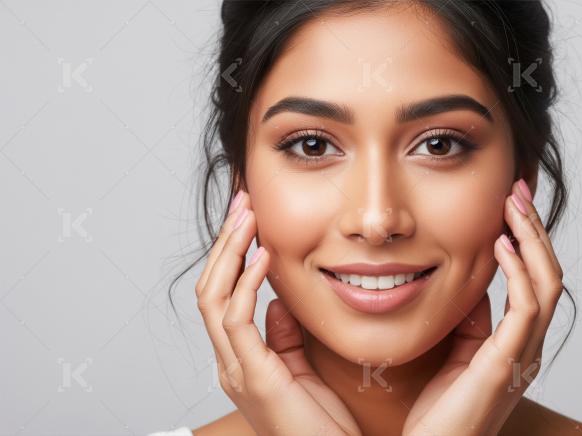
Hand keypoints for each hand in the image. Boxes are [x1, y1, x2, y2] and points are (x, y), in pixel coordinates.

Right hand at [195, 190, 361, 435]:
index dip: (232, 254)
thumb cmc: (321, 426)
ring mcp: (236, 370)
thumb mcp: (302, 371)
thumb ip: (284, 338)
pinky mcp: (252, 377)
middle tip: (243, 202)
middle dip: (226, 242)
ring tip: (248, 216)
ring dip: (230, 252)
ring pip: (214, 298)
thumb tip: (276, 301)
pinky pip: (238, 321)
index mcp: (241, 358)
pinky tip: (262, 258)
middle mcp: (229, 362)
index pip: (224, 295)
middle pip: (210, 289)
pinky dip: (246, 284)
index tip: (249, 218)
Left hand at [402, 180, 563, 435]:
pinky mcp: (506, 365)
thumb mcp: (457, 354)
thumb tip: (477, 284)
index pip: (534, 280)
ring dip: (532, 240)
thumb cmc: (439, 413)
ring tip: (514, 205)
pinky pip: (525, 308)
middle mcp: (528, 347)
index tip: (510, 204)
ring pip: (546, 284)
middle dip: (534, 229)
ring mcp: (522, 356)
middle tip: (518, 190)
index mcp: (516, 344)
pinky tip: (502, 245)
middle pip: (548, 274)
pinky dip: (519, 272)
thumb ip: (473, 321)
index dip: (527, 240)